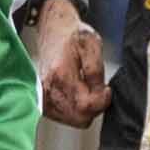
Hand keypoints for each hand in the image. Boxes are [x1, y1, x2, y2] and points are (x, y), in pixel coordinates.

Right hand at [32, 6, 108, 126]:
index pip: (86, 105)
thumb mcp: (92, 45)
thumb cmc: (72, 35)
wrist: (54, 29)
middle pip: (80, 118)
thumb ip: (96, 71)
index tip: (106, 90)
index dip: (102, 100)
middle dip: (94, 107)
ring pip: (73, 120)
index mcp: (61, 74)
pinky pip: (64, 118)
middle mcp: (49, 89)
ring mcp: (44, 97)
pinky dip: (75, 111)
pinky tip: (78, 95)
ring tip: (87, 90)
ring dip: (85, 109)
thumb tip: (100, 93)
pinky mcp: (43, 101)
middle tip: (97, 90)